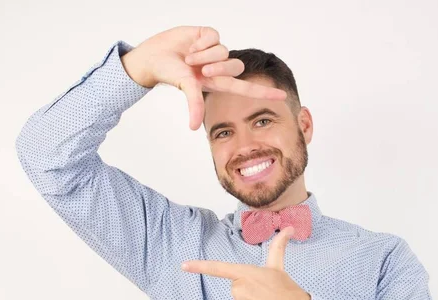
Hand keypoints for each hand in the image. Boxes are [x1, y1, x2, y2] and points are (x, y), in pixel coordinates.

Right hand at [121, 25, 286, 129]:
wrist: (154, 55)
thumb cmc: (169, 74)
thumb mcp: (185, 88)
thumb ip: (194, 104)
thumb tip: (194, 127)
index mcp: (217, 82)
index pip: (246, 88)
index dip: (264, 92)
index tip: (283, 95)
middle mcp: (219, 66)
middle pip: (236, 66)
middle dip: (218, 67)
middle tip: (200, 69)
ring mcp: (215, 50)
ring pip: (224, 51)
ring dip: (205, 54)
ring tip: (189, 58)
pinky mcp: (208, 35)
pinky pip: (214, 37)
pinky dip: (200, 42)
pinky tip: (190, 45)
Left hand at [181, 227, 310, 299]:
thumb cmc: (288, 291)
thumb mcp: (279, 267)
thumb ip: (278, 247)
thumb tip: (289, 227)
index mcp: (246, 273)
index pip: (219, 268)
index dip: (200, 266)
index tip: (183, 265)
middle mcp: (239, 289)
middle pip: (236, 290)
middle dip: (248, 294)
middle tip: (266, 297)